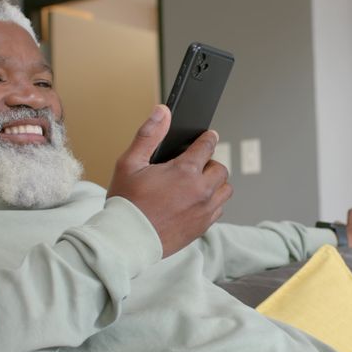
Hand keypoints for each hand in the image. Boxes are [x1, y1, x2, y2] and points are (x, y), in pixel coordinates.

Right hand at [108, 105, 232, 257]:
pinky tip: (196, 201)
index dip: (207, 138)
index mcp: (185, 171)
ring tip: (198, 183)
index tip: (208, 136)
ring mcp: (204, 211)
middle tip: (196, 165)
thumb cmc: (126, 203)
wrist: (126, 240)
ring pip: (225, 190)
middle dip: (210, 163)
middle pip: (220, 168)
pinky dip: (212, 203)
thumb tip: (162, 111)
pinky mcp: (202, 227)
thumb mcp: (130, 163)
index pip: (207, 146)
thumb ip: (149, 134)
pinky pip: (218, 209)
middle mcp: (200, 191)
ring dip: (215, 183)